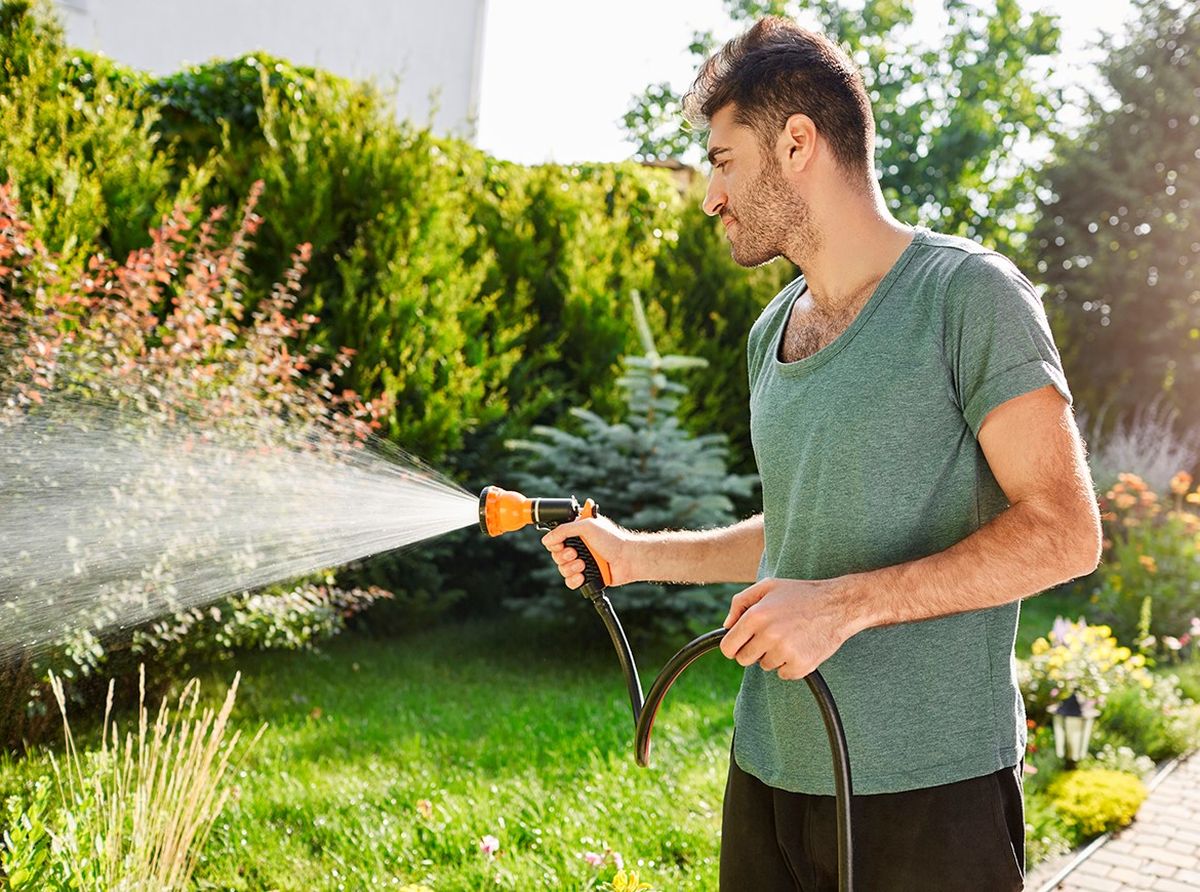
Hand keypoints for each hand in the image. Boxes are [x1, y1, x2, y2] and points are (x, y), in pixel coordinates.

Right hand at [540, 515, 635, 589]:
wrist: (627, 559)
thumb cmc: (612, 539)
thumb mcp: (587, 526)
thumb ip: (564, 530)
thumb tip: (546, 540)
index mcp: (577, 533)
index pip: (555, 539)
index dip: (555, 543)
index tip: (560, 544)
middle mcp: (578, 547)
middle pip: (556, 555)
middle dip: (563, 556)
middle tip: (574, 553)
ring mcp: (581, 562)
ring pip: (562, 569)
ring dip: (570, 568)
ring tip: (583, 564)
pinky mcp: (586, 576)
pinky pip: (570, 582)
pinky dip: (574, 580)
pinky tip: (582, 576)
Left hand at [719, 577, 861, 680]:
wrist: (838, 605)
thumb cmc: (800, 594)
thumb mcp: (767, 587)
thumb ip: (740, 603)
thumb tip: (727, 625)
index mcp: (756, 616)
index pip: (728, 647)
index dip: (732, 647)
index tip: (740, 645)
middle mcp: (768, 635)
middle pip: (744, 660)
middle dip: (752, 651)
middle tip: (769, 637)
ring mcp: (785, 652)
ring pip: (765, 666)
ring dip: (773, 655)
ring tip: (790, 636)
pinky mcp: (801, 665)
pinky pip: (784, 674)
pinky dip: (790, 664)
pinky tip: (800, 646)